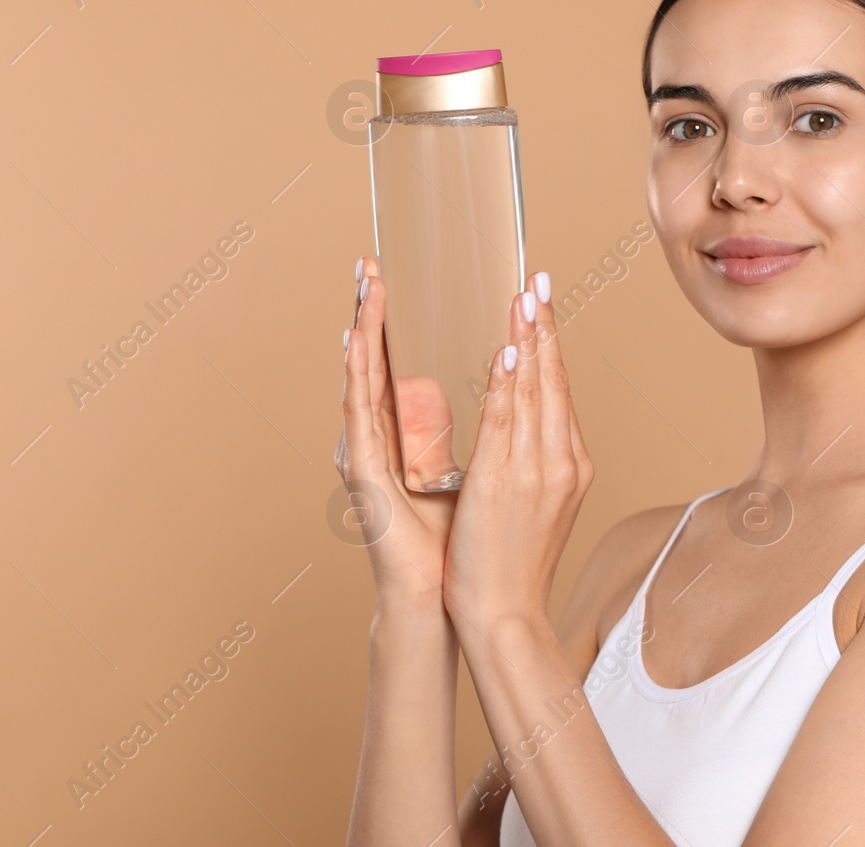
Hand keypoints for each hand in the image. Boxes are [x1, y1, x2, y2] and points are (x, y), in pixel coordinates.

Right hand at [335, 255, 458, 612]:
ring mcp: (371, 456)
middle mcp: (387, 440)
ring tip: (364, 286)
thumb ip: (489, 425)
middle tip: (370, 265)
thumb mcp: (486, 468)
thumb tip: (510, 381)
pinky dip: (357, 376)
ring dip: (362, 330)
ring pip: (363, 380)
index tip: (401, 279)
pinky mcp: (364, 476)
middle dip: (375, 313)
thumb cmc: (463, 542)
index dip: (402, 322)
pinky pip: (359, 416)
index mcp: (413, 436)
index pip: (404, 364)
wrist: (444, 598)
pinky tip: (354, 341)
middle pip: (379, 363)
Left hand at [442, 272, 594, 631]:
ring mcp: (536, 471)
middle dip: (545, 326)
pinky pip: (507, 422)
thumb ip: (536, 458)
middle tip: (537, 280)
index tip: (542, 303)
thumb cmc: (513, 562)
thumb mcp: (540, 502)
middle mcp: (561, 461)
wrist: (504, 612)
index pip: (560, 390)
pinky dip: (509, 385)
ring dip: (529, 340)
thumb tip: (526, 420)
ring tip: (524, 298)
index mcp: (570, 464)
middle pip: (554, 381)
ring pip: (534, 393)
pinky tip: (508, 352)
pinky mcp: (503, 482)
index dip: (551, 343)